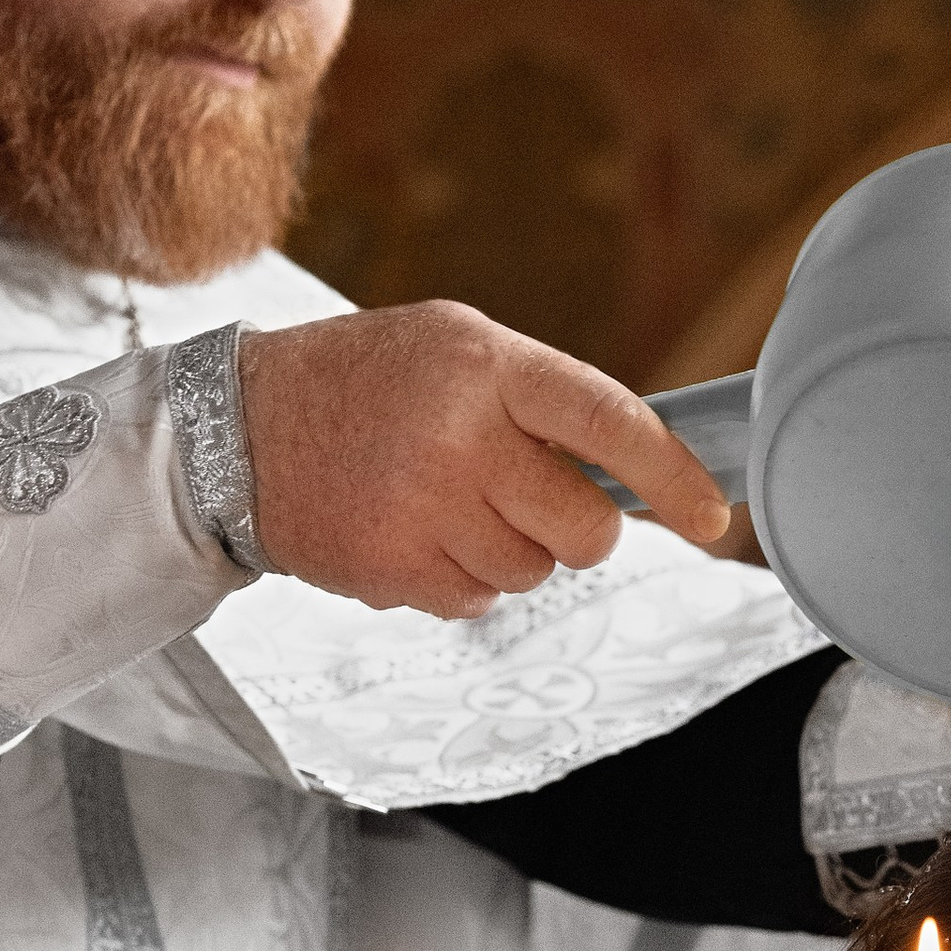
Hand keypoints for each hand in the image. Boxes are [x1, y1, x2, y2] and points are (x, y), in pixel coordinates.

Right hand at [238, 303, 730, 617]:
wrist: (238, 429)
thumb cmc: (372, 383)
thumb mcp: (458, 351)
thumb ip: (544, 401)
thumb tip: (642, 473)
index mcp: (486, 367)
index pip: (610, 423)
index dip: (672, 477)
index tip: (713, 518)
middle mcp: (460, 438)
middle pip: (585, 529)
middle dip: (579, 529)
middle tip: (534, 502)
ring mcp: (425, 510)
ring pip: (534, 572)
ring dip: (510, 549)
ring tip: (448, 500)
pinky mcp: (394, 569)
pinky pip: (478, 600)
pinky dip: (461, 577)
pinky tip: (415, 530)